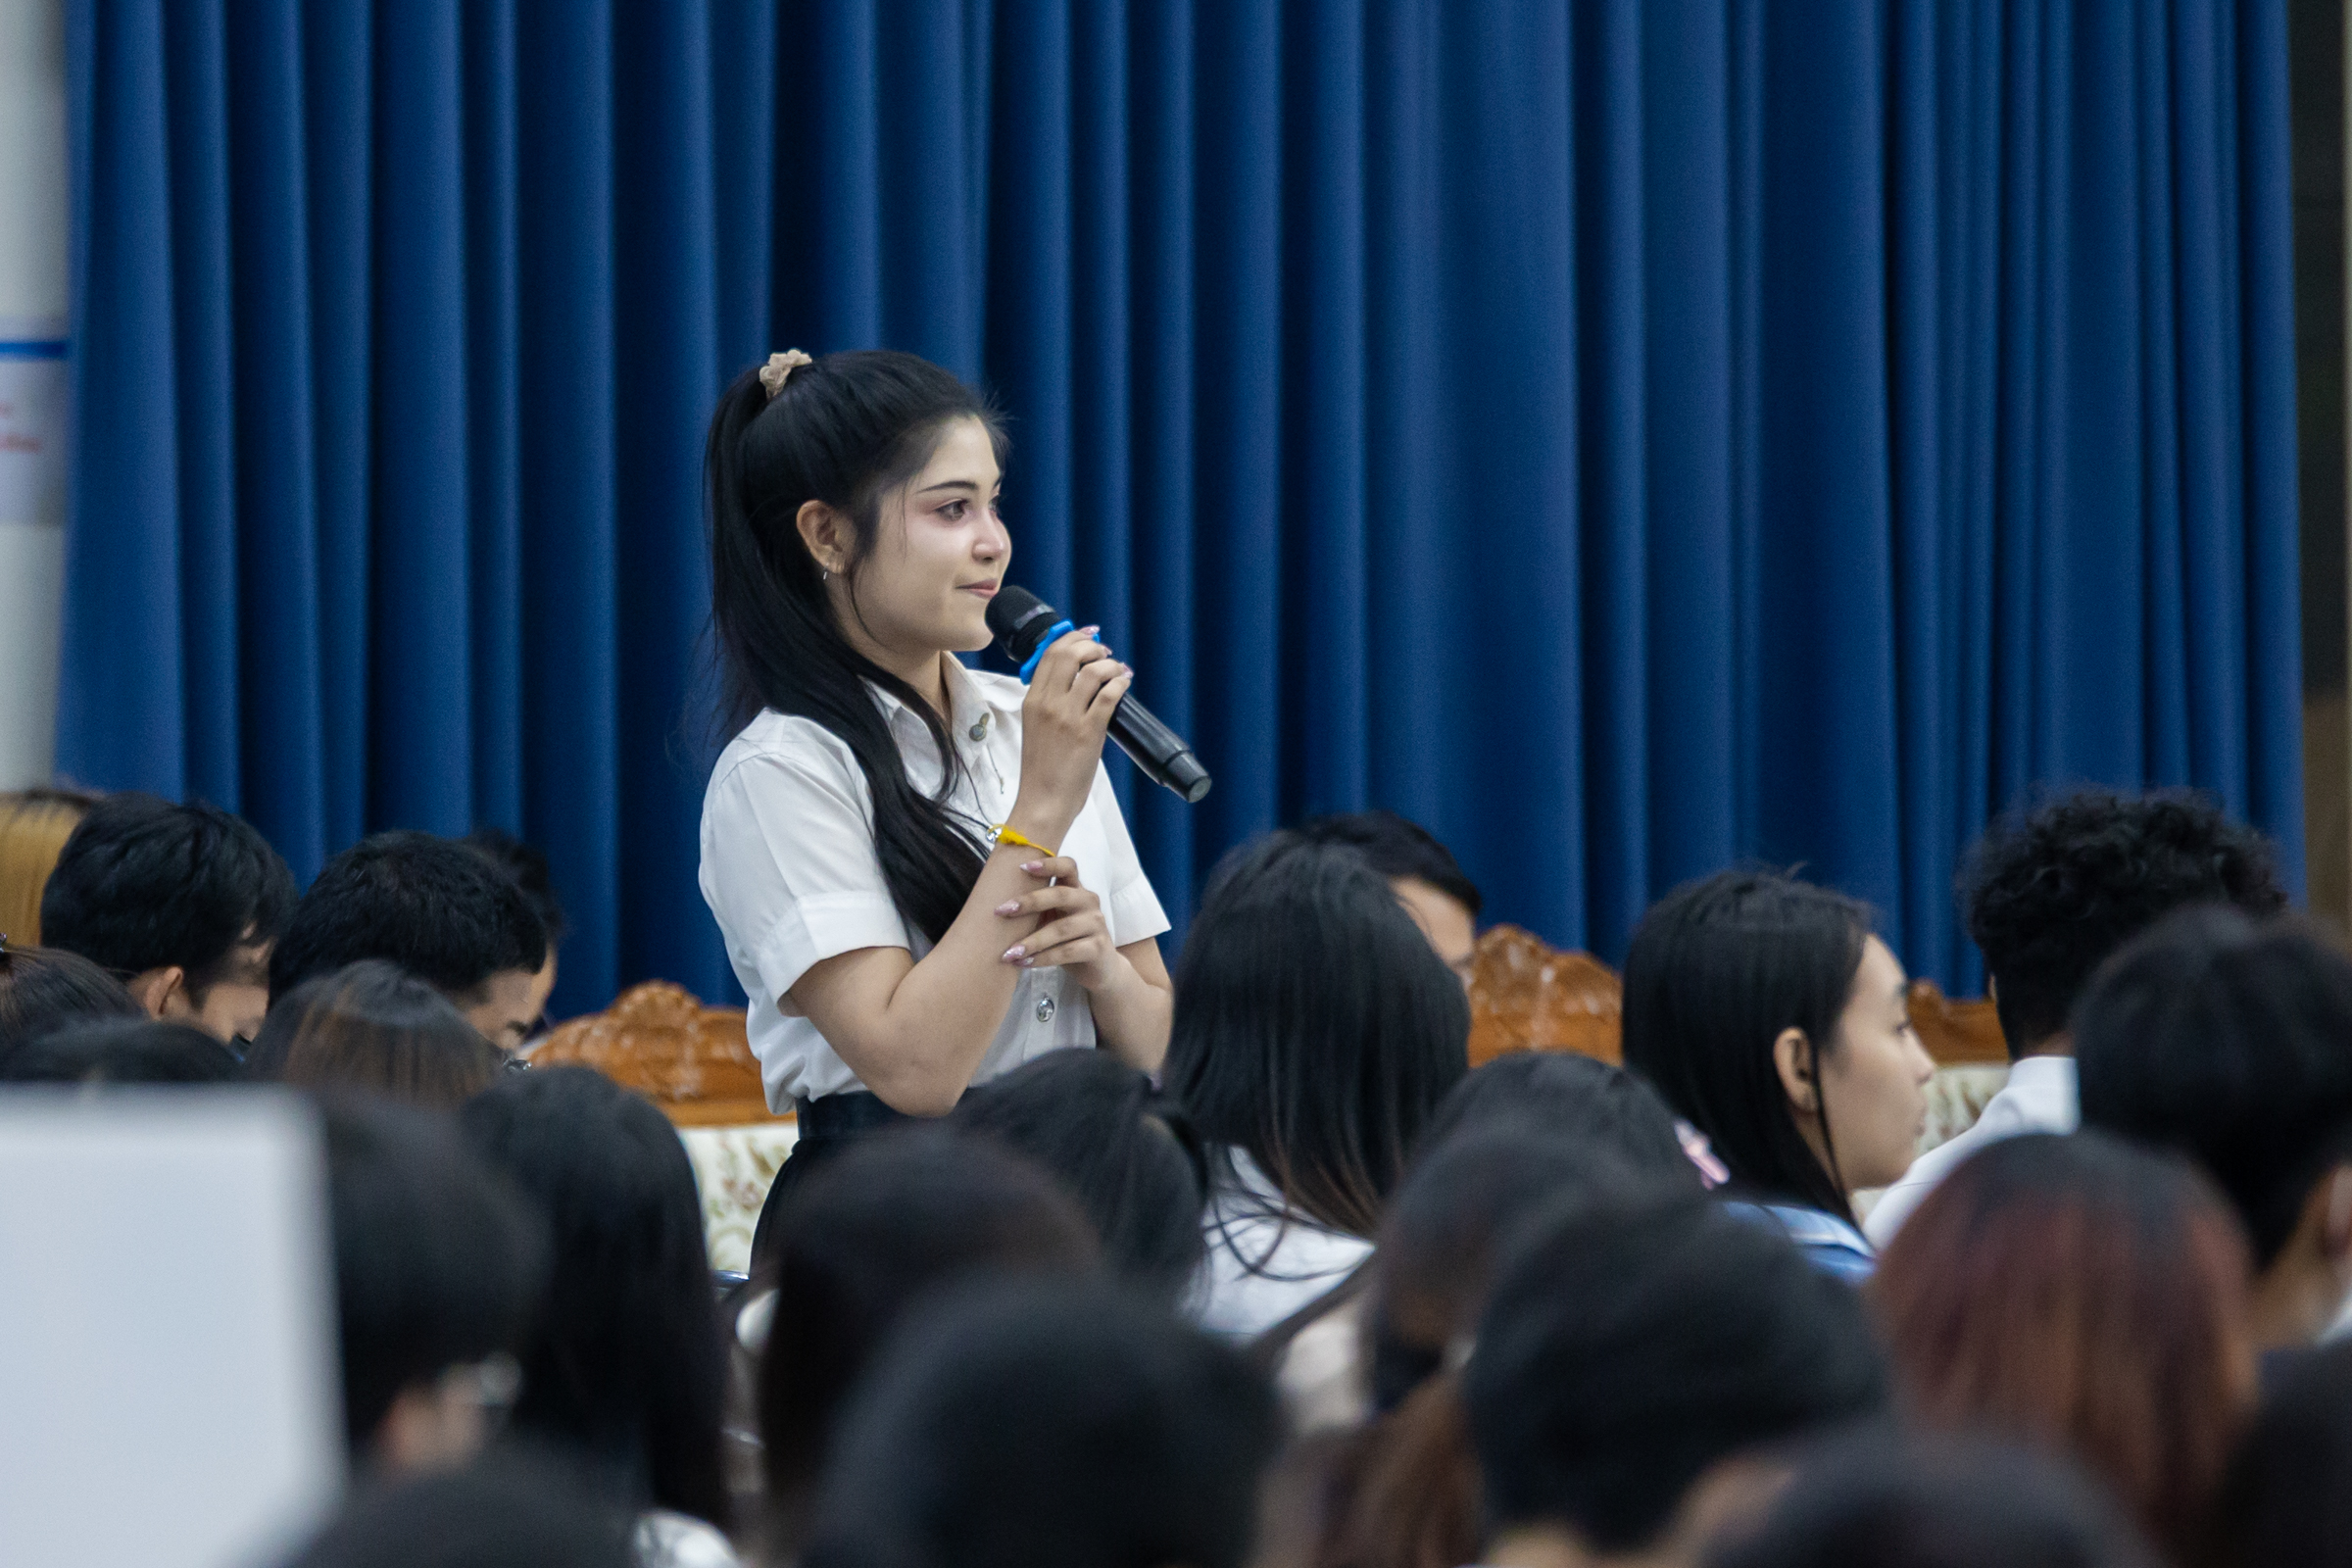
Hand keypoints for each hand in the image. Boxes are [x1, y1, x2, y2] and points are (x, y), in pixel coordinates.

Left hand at [994, 857, 1125, 991]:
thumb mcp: (1055, 919)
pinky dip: (1042, 959)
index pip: (1068, 867)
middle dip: (1028, 902)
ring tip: (1008, 952)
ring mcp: (1096, 924)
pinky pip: (1066, 952)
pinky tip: (1024, 963)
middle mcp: (1089, 902)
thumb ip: (1038, 908)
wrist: (1100, 969)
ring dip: (1031, 941)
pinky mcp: (1098, 948)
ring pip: (1060, 929)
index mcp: (1077, 890)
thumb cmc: (1069, 940)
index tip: (1021, 867)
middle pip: (1060, 895)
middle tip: (1000, 911)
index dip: (1048, 864)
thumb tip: (995, 904)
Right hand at [1012, 628, 1130, 832]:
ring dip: (1110, 665)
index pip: (1049, 654)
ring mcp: (1068, 717)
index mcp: (1032, 700)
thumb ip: (1049, 703)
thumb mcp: (1035, 727)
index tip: (1087, 635)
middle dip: (1091, 645)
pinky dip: (1119, 683)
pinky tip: (1123, 684)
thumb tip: (1075, 680)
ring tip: (1118, 670)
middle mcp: (1048, 704)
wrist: (1044, 800)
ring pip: (1092, 671)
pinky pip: (1108, 695)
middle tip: (1104, 651)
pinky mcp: (1088, 732)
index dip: (1071, 638)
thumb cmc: (1042, 768)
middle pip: (1069, 654)